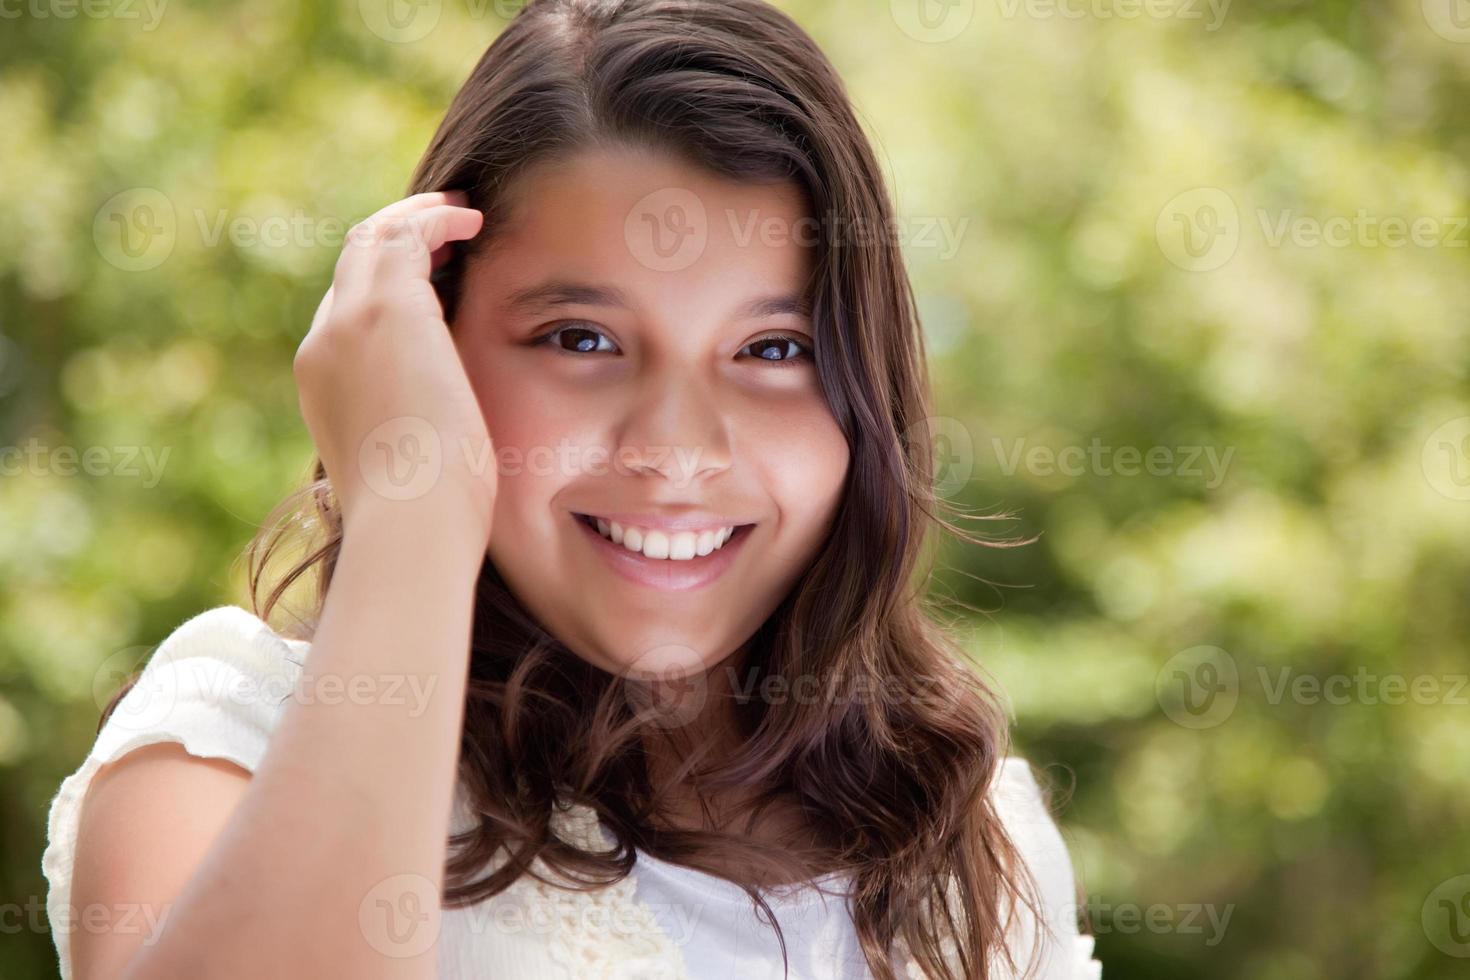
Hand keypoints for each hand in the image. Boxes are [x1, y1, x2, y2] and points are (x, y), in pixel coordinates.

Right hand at [293, 191, 494, 545]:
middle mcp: (324, 346)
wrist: (411, 526)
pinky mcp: (385, 310)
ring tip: (461, 214)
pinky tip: (473, 223)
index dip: (390, 288)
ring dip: (417, 220)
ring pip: (371, 241)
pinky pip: (404, 236)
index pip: (348, 315)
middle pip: (352, 267)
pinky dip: (436, 222)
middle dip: (397, 240)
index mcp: (326, 385)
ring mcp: (348, 324)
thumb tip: (445, 425)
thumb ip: (412, 429)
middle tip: (444, 229)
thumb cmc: (426, 518)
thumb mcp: (408, 465)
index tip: (434, 280)